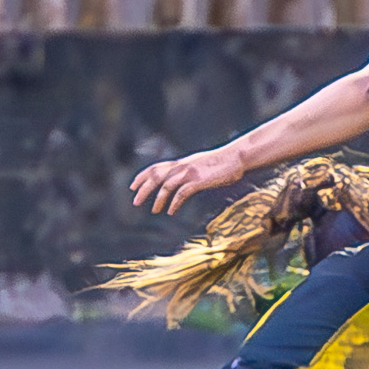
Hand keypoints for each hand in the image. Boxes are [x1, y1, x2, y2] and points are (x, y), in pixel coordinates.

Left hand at [131, 146, 245, 214]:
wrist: (236, 157)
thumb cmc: (221, 163)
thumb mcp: (200, 165)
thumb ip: (189, 171)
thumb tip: (183, 180)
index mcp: (181, 163)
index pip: (155, 168)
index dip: (142, 177)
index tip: (132, 187)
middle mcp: (181, 166)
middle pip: (155, 176)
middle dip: (143, 189)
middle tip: (135, 202)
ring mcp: (189, 173)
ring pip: (166, 186)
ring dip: (158, 199)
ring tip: (154, 211)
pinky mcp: (198, 181)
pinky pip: (181, 193)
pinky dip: (174, 203)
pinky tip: (171, 211)